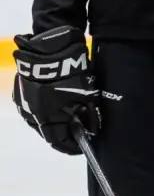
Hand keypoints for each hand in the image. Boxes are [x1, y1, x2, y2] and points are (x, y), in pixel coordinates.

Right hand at [11, 25, 99, 154]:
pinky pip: (36, 105)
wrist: (50, 48)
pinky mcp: (21, 90)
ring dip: (56, 118)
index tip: (82, 146)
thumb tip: (91, 127)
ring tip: (72, 114)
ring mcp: (23, 102)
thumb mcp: (86, 95)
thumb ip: (89, 114)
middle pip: (48, 130)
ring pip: (41, 118)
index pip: (58, 141)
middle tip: (79, 129)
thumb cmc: (71, 74)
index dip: (71, 146)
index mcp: (45, 118)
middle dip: (65, 131)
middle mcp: (30, 114)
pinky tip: (60, 100)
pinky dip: (48, 107)